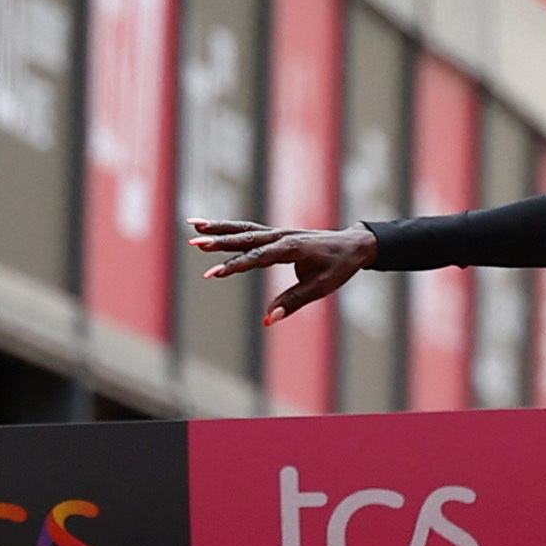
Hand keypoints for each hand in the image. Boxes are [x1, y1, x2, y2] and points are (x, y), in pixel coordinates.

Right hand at [189, 220, 378, 324]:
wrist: (353, 245)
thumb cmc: (338, 267)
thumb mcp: (321, 288)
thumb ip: (293, 302)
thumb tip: (269, 319)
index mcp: (292, 248)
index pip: (258, 257)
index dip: (235, 266)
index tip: (214, 273)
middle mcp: (282, 236)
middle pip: (245, 238)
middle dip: (218, 241)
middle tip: (194, 243)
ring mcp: (278, 233)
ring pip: (243, 229)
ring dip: (217, 228)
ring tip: (192, 225)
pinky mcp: (276, 235)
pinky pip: (249, 230)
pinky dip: (229, 228)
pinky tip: (209, 227)